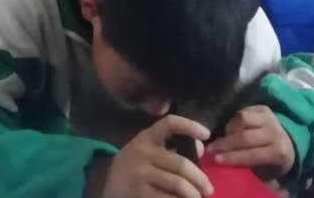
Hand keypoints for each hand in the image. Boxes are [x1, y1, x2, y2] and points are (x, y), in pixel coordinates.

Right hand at [95, 115, 211, 197]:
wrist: (104, 182)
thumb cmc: (134, 165)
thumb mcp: (149, 151)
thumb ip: (173, 148)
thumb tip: (201, 148)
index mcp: (147, 137)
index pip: (169, 123)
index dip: (189, 126)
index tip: (206, 134)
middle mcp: (143, 151)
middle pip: (180, 164)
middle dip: (200, 179)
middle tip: (209, 190)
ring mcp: (139, 172)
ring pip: (177, 184)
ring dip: (193, 194)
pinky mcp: (137, 191)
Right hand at [208, 106, 294, 181]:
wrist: (290, 143)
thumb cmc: (274, 162)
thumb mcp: (267, 171)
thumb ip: (250, 170)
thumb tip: (228, 169)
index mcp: (278, 151)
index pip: (252, 154)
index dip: (233, 157)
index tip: (216, 159)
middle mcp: (274, 132)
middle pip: (244, 136)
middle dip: (225, 143)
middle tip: (211, 148)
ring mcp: (269, 117)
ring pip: (242, 118)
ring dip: (229, 128)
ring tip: (222, 136)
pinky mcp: (263, 108)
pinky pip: (243, 111)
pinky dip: (234, 120)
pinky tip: (230, 128)